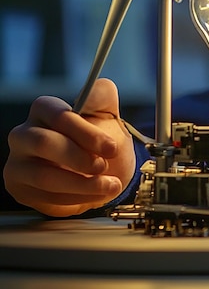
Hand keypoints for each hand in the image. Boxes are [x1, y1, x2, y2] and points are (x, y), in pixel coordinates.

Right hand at [3, 78, 135, 216]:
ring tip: (108, 185)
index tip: (110, 147)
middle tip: (103, 166)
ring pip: (43, 176)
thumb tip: (92, 90)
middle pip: (43, 143)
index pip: (58, 115)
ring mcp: (18, 163)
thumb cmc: (100, 137)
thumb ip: (101, 95)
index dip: (86, 133)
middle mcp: (24, 134)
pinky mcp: (20, 189)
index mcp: (44, 110)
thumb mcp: (107, 112)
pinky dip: (77, 198)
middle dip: (79, 158)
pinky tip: (95, 194)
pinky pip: (45, 198)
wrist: (101, 168)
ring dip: (82, 184)